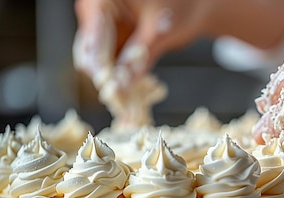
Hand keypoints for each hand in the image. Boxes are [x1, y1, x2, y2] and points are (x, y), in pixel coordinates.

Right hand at [73, 0, 283, 84]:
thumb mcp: (160, 31)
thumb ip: (138, 59)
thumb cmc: (181, 3)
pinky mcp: (108, 32)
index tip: (112, 94)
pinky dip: (119, 72)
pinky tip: (134, 87)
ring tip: (131, 99)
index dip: (102, 71)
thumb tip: (121, 87)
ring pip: (96, 58)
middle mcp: (94, 7)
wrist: (194, 0)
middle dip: (107, 77)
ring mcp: (99, 20)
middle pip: (90, 51)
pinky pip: (108, 57)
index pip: (94, 40)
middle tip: (123, 102)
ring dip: (113, 77)